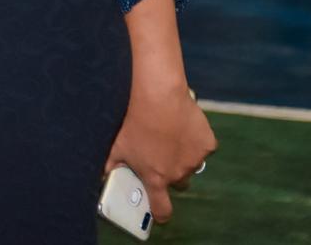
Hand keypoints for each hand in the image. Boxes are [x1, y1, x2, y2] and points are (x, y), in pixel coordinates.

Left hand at [105, 82, 215, 223]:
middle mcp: (179, 173)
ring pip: (192, 163)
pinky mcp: (208, 144)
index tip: (160, 213)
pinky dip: (196, 138)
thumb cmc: (133, 121)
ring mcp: (196, 159)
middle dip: (172, 173)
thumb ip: (110, 164)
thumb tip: (102, 174)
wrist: (158, 97)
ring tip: (170, 133)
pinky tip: (183, 123)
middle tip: (162, 155)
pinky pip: (203, 145)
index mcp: (156, 178)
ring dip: (183, 154)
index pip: (162, 209)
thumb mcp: (115, 145)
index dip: (161, 213)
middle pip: (179, 183)